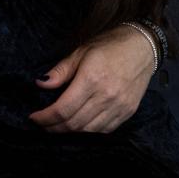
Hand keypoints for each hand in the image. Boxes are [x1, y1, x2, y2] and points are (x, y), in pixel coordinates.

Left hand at [29, 26, 154, 132]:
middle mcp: (106, 96)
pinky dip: (89, 131)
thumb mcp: (81, 52)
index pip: (63, 109)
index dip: (45, 117)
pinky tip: (80, 125)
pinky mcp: (128, 111)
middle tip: (43, 124)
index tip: (34, 117)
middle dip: (53, 127)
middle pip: (74, 123)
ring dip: (70, 131)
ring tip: (58, 125)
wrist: (143, 47)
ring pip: (88, 130)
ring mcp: (119, 106)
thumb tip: (40, 84)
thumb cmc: (110, 46)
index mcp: (91, 79)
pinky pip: (105, 130)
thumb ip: (60, 71)